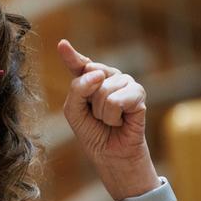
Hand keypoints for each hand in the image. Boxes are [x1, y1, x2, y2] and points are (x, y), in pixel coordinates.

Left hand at [57, 39, 157, 198]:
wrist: (112, 156)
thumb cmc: (93, 134)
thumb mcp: (74, 112)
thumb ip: (77, 90)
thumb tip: (98, 75)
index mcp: (91, 80)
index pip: (81, 64)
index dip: (71, 55)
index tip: (62, 45)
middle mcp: (110, 77)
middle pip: (91, 74)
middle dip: (89, 100)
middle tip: (97, 116)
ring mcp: (126, 83)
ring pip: (104, 89)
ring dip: (102, 112)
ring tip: (110, 120)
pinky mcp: (138, 94)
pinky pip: (117, 99)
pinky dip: (114, 116)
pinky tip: (121, 121)